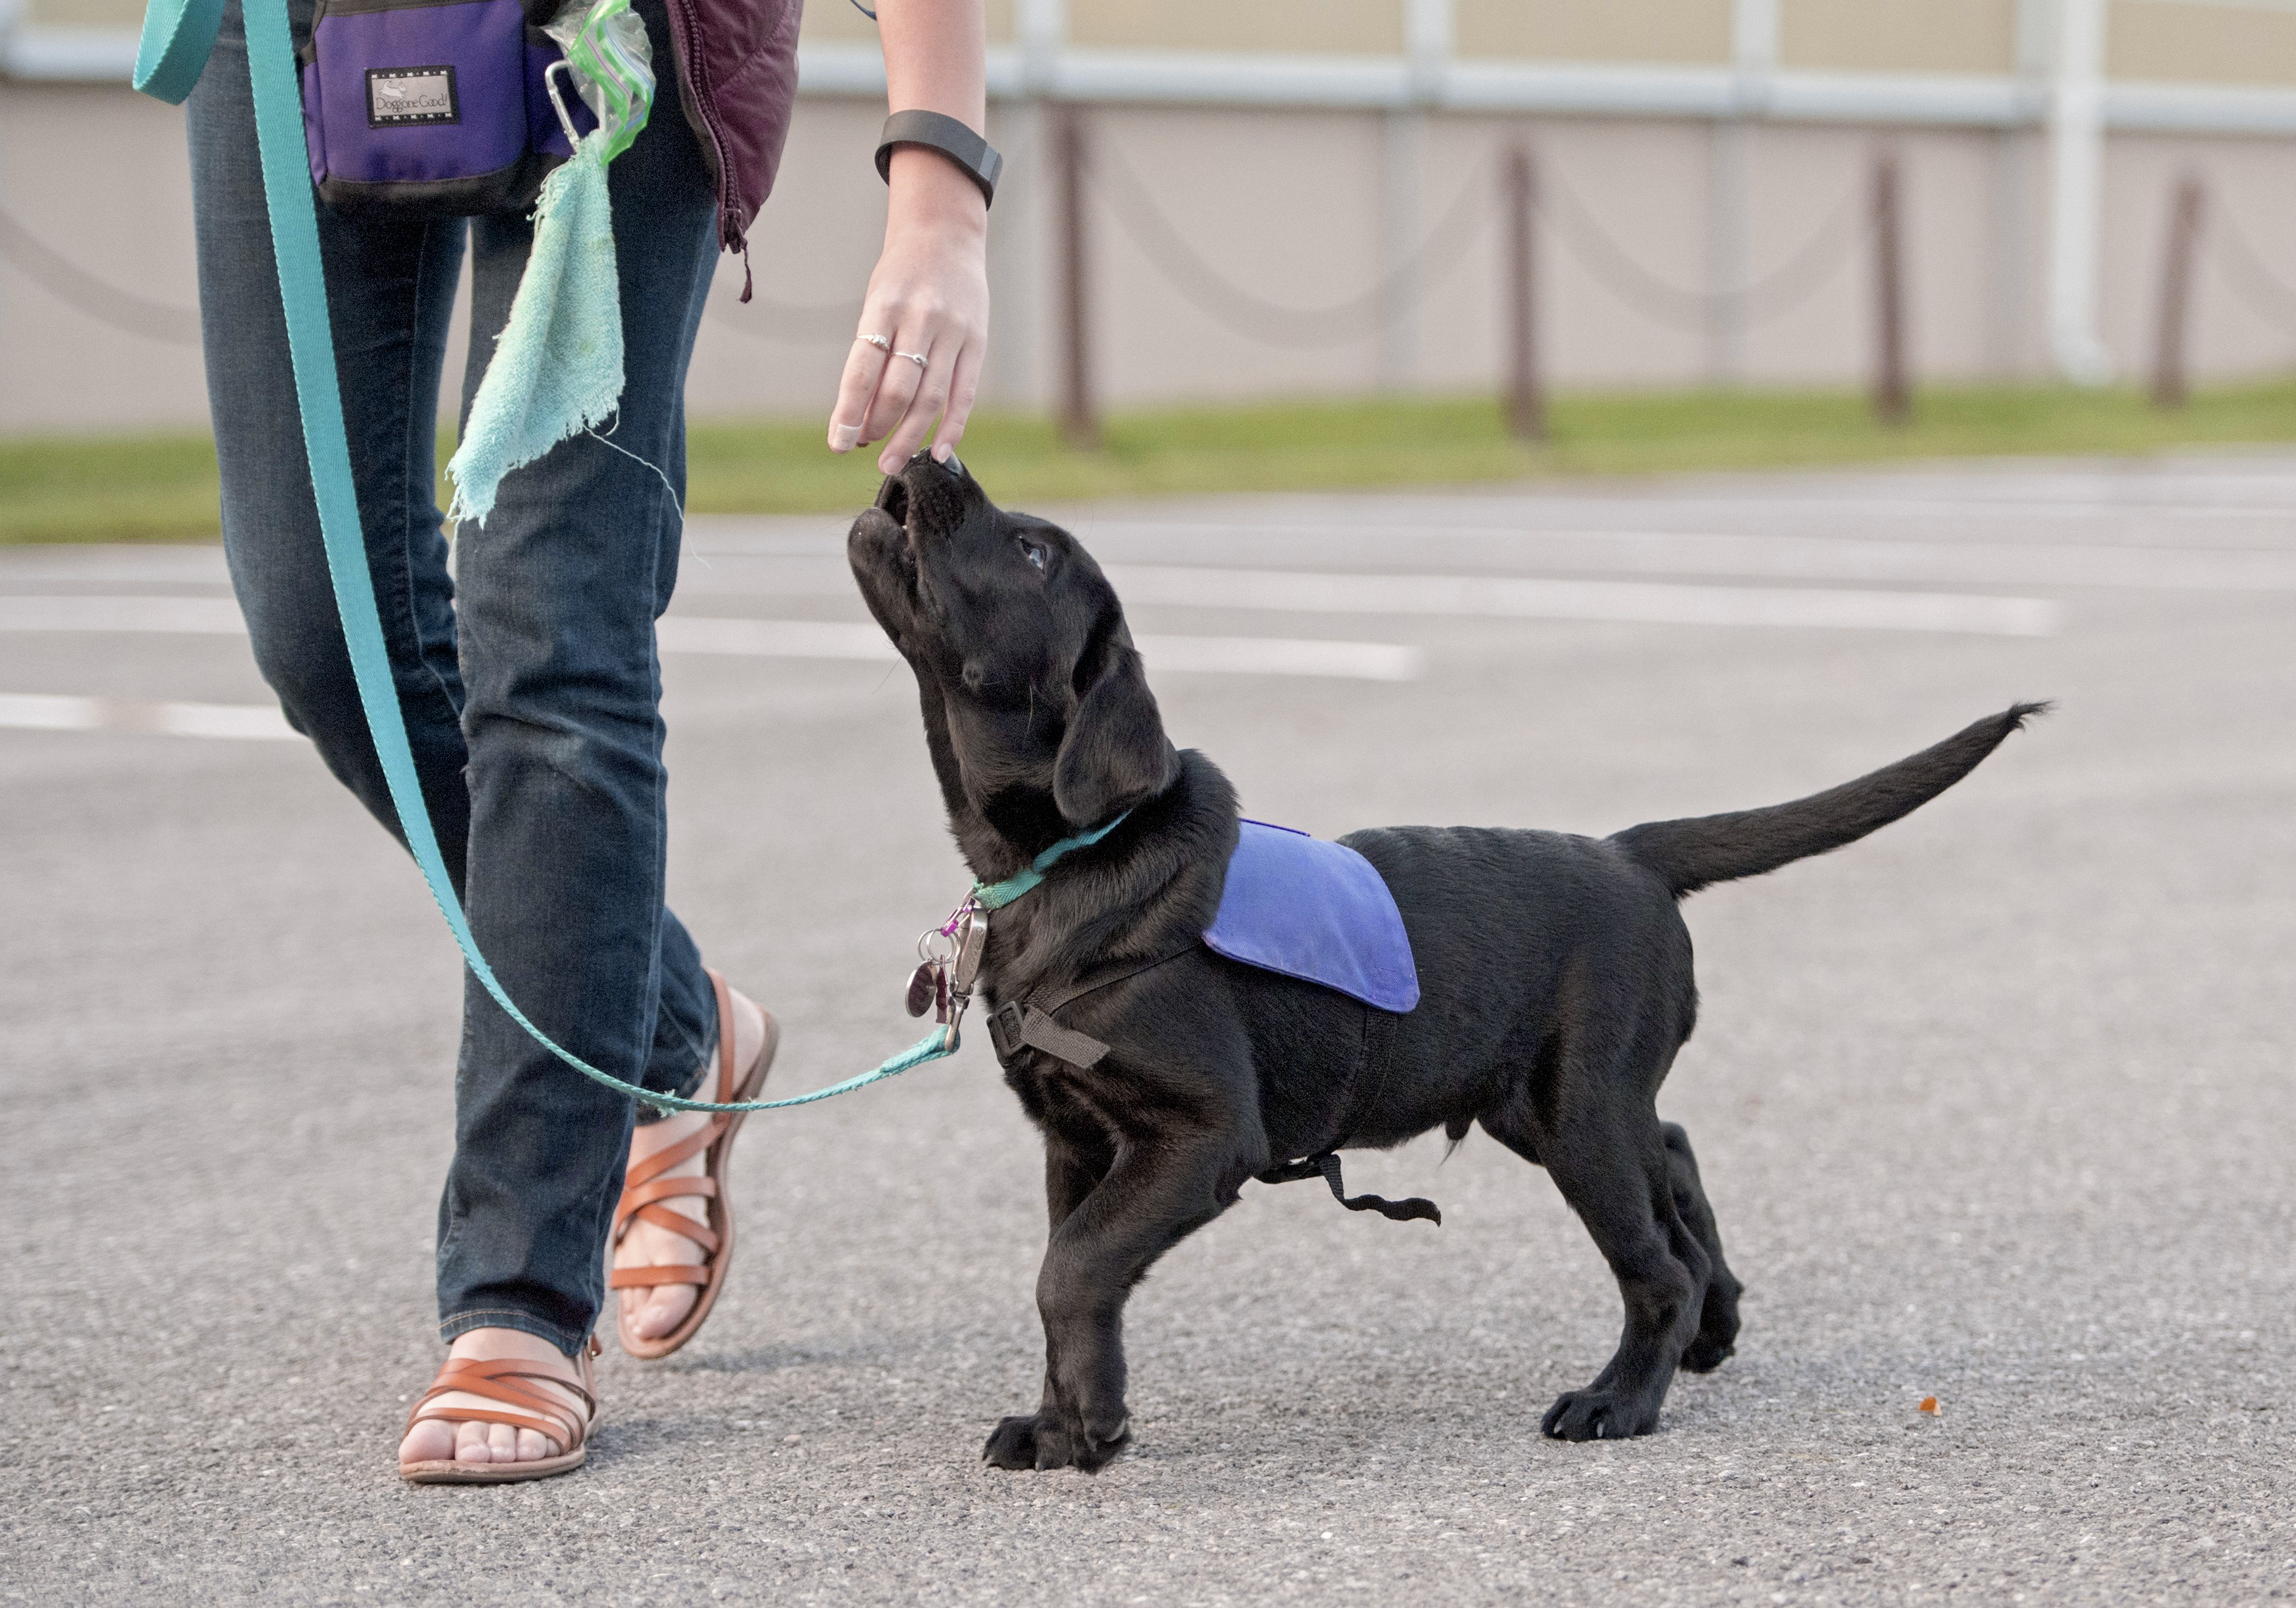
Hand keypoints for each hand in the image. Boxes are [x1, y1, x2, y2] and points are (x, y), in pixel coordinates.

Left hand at [828, 149, 989, 473]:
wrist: (947, 235)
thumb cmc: (902, 277)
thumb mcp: (877, 304)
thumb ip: (871, 356)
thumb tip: (860, 416)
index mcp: (885, 307)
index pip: (863, 369)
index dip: (850, 410)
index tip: (838, 442)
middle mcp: (921, 318)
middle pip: (899, 388)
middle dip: (877, 426)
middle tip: (863, 450)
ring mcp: (954, 331)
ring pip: (931, 397)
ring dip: (908, 436)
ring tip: (890, 462)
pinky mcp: (977, 342)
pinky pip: (964, 393)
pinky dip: (952, 427)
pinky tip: (935, 452)